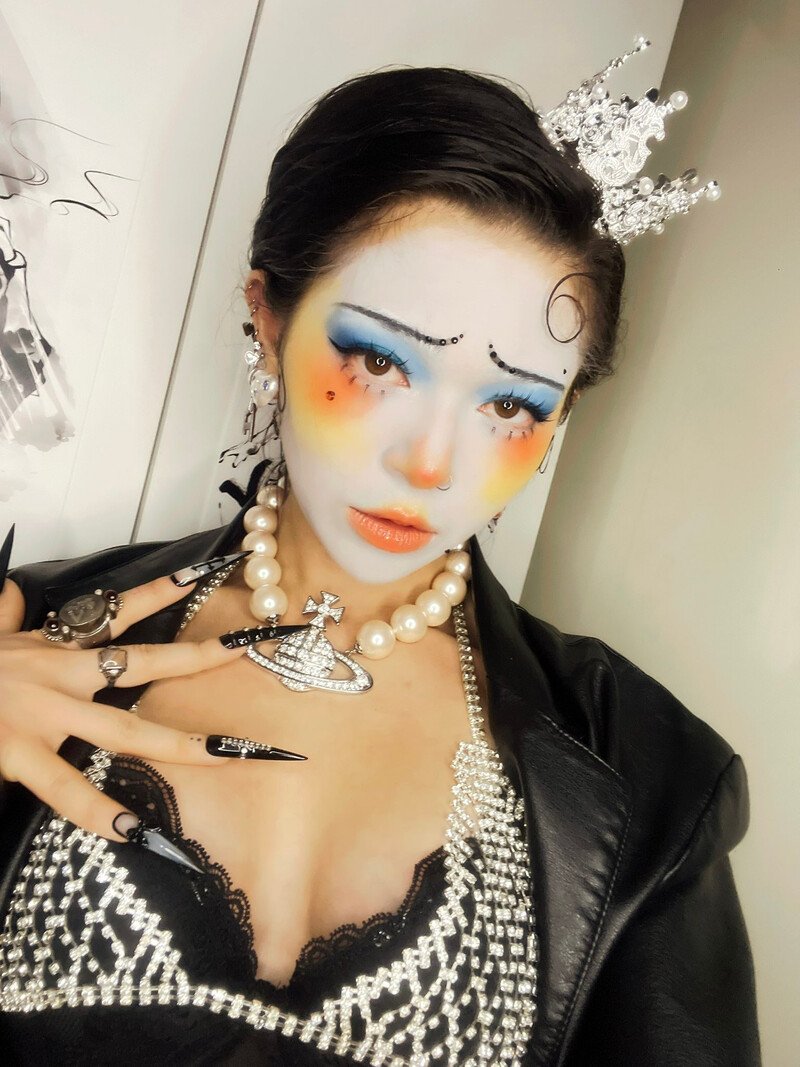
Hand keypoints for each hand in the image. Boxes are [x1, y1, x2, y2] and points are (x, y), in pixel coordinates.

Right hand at [0, 569, 249, 841]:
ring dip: (179, 744)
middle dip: (199, 660)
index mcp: (54, 648)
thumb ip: (0, 616)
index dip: (163, 591)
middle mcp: (60, 675)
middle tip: (248, 652)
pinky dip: (99, 813)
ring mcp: (44, 716)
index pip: (119, 610)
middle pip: (144, 662)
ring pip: (125, 730)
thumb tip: (5, 590)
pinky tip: (135, 830)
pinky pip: (66, 789)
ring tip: (226, 754)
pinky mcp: (17, 754)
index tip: (205, 574)